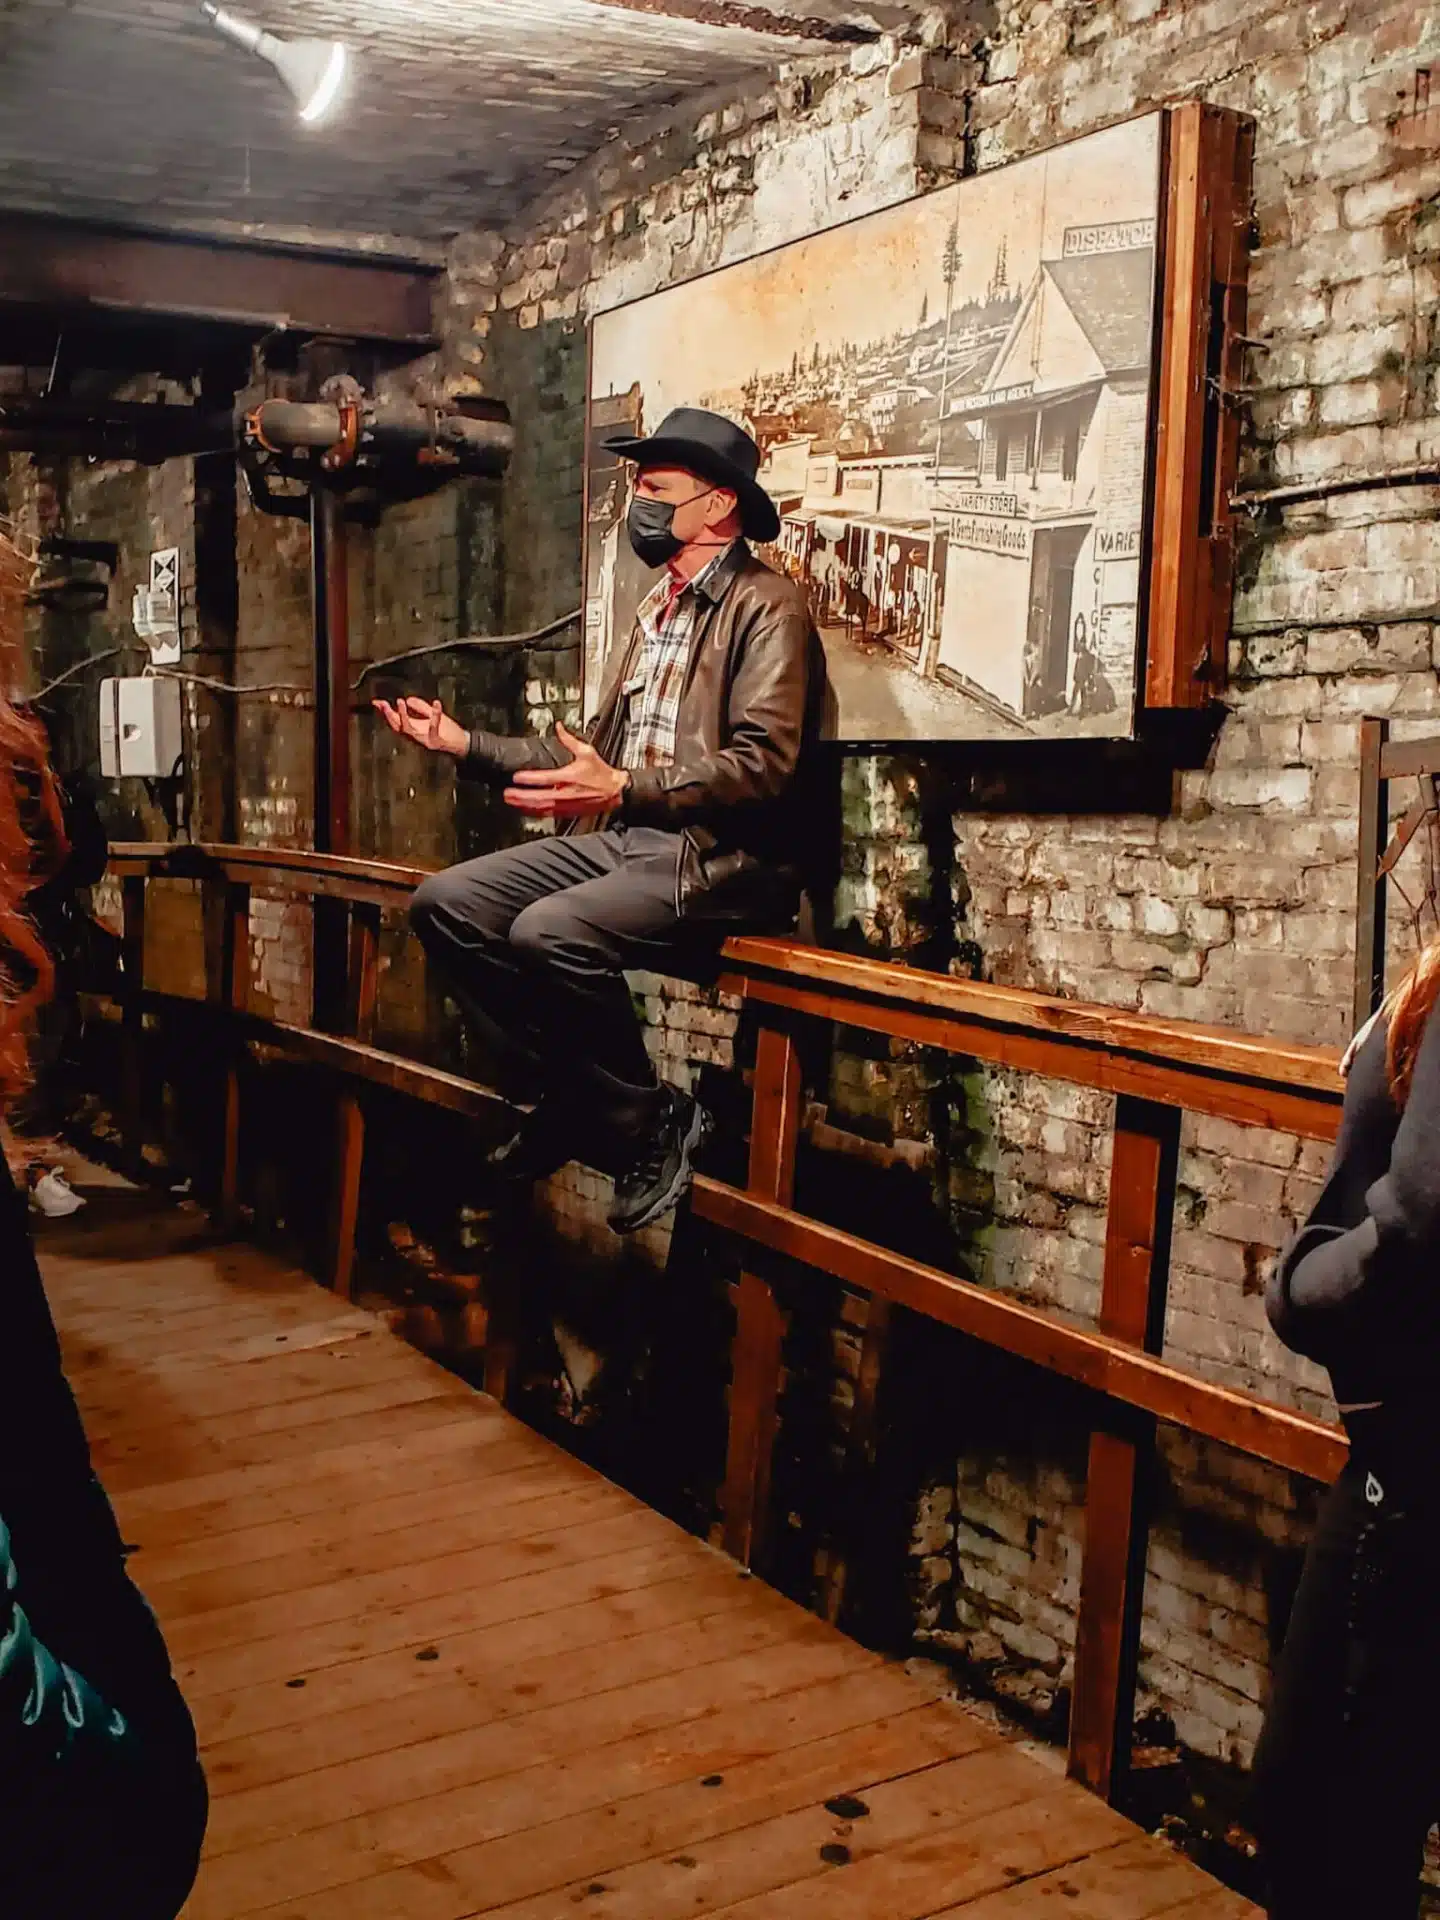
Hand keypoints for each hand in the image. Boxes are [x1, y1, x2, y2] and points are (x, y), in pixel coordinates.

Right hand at [372, 696, 468, 757]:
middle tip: (383, 704)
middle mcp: (416, 736)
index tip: (376, 702)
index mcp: (414, 729)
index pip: (395, 721)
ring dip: (404, 716)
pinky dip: (435, 715)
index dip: (385, 712)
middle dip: (388, 715)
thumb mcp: (431, 717)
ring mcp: (425, 740)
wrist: (463, 744)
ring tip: (401, 702)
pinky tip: (436, 704)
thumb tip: (408, 699)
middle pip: (397, 727)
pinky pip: (433, 728)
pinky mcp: (436, 742)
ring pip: (409, 730)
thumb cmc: (448, 731)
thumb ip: (420, 708)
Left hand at [504, 722, 629, 817]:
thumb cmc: (601, 773)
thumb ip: (569, 740)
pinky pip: (547, 814)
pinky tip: (526, 809)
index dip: (528, 779)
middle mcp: (565, 793)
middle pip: (538, 797)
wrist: (614, 792)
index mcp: (569, 777)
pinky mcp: (567, 812)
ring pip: (540, 808)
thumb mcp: (587, 752)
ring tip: (511, 801)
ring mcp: (565, 805)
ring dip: (524, 805)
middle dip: (520, 796)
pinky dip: (534, 812)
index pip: (544, 779)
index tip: (516, 777)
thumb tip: (559, 727)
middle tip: (507, 793)